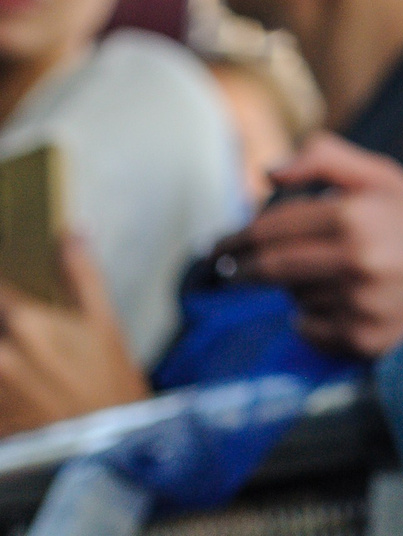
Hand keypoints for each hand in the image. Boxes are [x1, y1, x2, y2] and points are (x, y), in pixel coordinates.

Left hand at [0, 237, 148, 435]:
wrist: (106, 453)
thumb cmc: (109, 387)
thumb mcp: (106, 326)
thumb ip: (81, 275)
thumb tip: (71, 232)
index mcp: (27, 323)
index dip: (1, 283)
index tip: (8, 293)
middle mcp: (1, 354)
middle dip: (3, 317)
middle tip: (20, 330)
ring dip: (4, 354)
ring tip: (18, 360)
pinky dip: (0, 381)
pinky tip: (13, 379)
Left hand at [214, 135, 402, 358]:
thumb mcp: (386, 178)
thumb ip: (327, 159)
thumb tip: (269, 172)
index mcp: (358, 214)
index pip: (272, 226)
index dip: (238, 235)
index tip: (220, 244)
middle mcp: (355, 260)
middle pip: (269, 267)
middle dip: (242, 266)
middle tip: (228, 266)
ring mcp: (358, 303)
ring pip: (291, 298)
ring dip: (293, 289)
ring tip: (326, 278)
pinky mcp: (361, 340)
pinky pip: (308, 330)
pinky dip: (312, 319)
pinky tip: (341, 305)